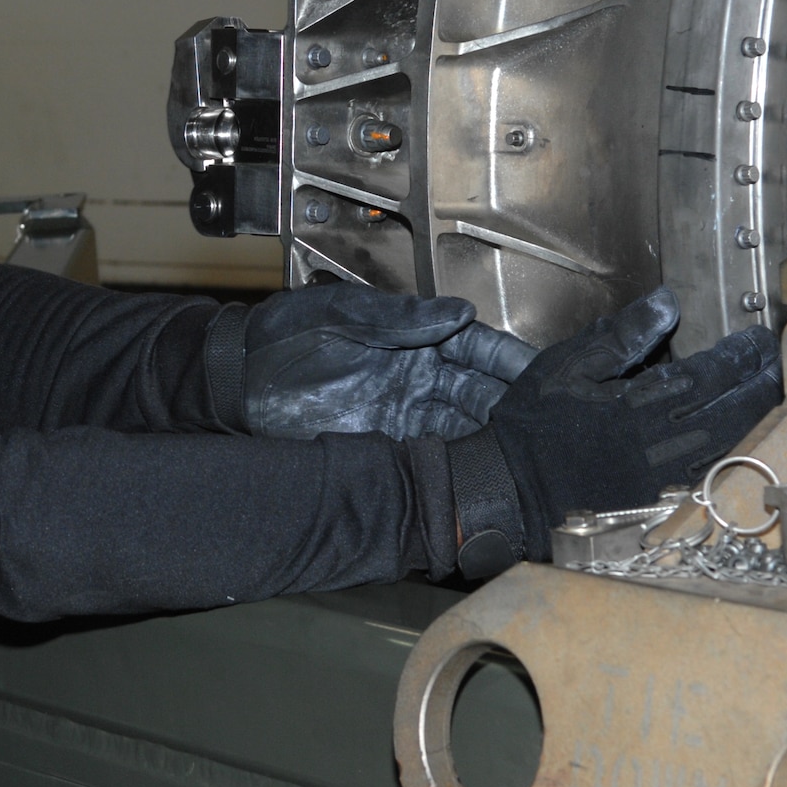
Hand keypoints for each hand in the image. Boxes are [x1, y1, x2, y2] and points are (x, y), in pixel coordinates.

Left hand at [232, 284, 540, 440]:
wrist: (239, 378)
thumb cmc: (284, 334)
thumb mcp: (342, 313)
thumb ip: (402, 317)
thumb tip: (459, 311)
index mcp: (415, 338)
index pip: (477, 347)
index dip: (510, 360)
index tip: (541, 373)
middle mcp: (418, 377)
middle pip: (480, 392)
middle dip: (514, 406)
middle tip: (547, 424)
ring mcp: (403, 413)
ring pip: (464, 428)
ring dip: (493, 440)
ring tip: (526, 455)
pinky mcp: (384, 445)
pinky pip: (430, 457)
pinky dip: (456, 466)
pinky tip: (481, 475)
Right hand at [446, 288, 781, 576]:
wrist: (514, 488)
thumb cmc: (534, 424)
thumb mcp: (567, 365)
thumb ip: (621, 335)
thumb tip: (666, 302)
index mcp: (639, 405)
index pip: (709, 374)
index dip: (739, 356)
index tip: (757, 339)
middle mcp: (660, 443)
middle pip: (731, 411)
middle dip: (760, 384)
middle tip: (777, 362)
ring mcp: (664, 477)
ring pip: (729, 443)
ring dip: (756, 416)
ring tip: (769, 392)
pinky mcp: (660, 499)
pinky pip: (712, 471)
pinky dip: (735, 448)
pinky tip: (740, 433)